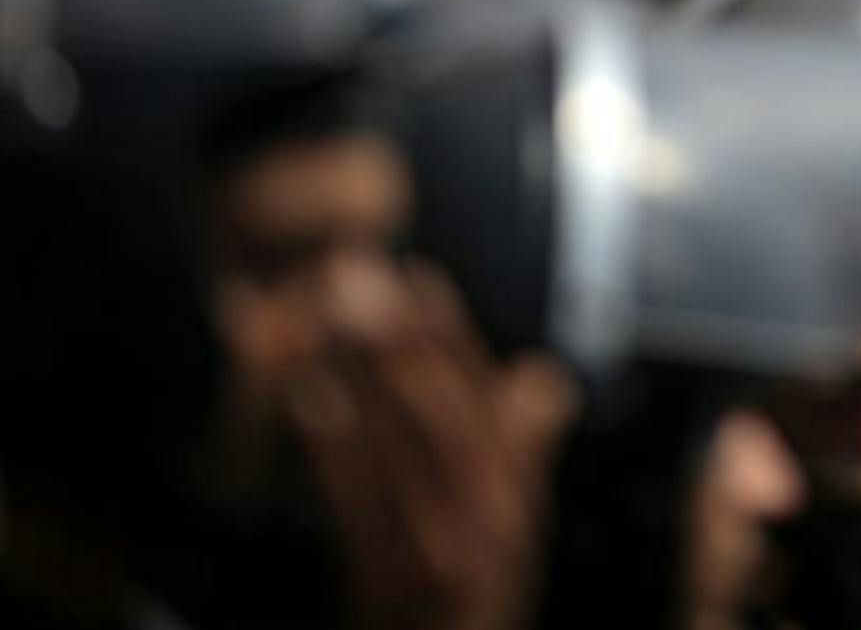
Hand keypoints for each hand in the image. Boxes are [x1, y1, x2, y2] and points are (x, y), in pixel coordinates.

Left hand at [290, 262, 577, 629]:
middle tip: (361, 277)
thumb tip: (539, 374)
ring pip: (400, 445)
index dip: (451, 333)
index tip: (418, 275)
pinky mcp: (393, 583)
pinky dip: (335, 447)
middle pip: (443, 410)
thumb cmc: (472, 603)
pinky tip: (309, 399)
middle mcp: (489, 517)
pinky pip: (360, 504)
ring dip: (362, 375)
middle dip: (400, 339)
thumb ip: (524, 447)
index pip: (485, 397)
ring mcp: (442, 552)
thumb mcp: (513, 526)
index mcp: (517, 495)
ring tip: (329, 317)